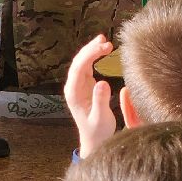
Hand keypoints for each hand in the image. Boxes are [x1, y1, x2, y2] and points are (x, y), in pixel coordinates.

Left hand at [65, 34, 116, 158]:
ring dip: (92, 50)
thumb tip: (103, 82)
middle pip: (79, 62)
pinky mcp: (85, 86)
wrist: (94, 141)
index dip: (90, 55)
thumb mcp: (101, 118)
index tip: (105, 47)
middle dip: (91, 49)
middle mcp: (73, 88)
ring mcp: (78, 86)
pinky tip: (102, 49)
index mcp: (74, 94)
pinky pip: (87, 66)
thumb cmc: (98, 132)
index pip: (79, 68)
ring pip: (82, 62)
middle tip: (107, 41)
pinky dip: (94, 56)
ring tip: (104, 40)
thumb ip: (101, 100)